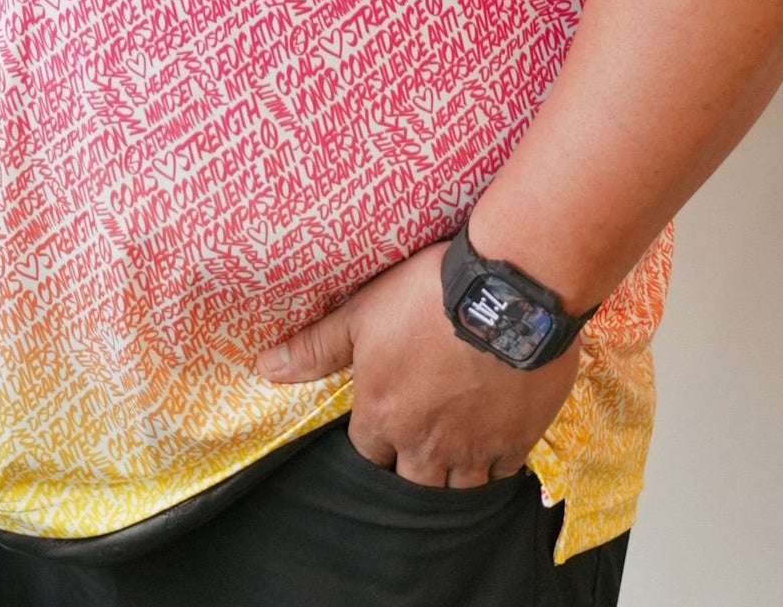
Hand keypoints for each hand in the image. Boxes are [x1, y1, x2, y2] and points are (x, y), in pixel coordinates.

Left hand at [254, 241, 578, 486]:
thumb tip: (265, 369)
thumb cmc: (427, 297)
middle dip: (408, 473)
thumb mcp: (362, 313)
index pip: (366, 455)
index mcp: (384, 417)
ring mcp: (475, 448)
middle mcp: (426, 446)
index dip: (371, 441)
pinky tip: (493, 451)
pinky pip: (502, 475)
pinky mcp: (517, 439)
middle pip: (411, 485)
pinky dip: (494, 468)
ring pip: (458, 490)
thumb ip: (315, 349)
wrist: (507, 292)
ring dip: (451, 479)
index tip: (379, 428)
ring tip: (453, 457)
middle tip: (415, 450)